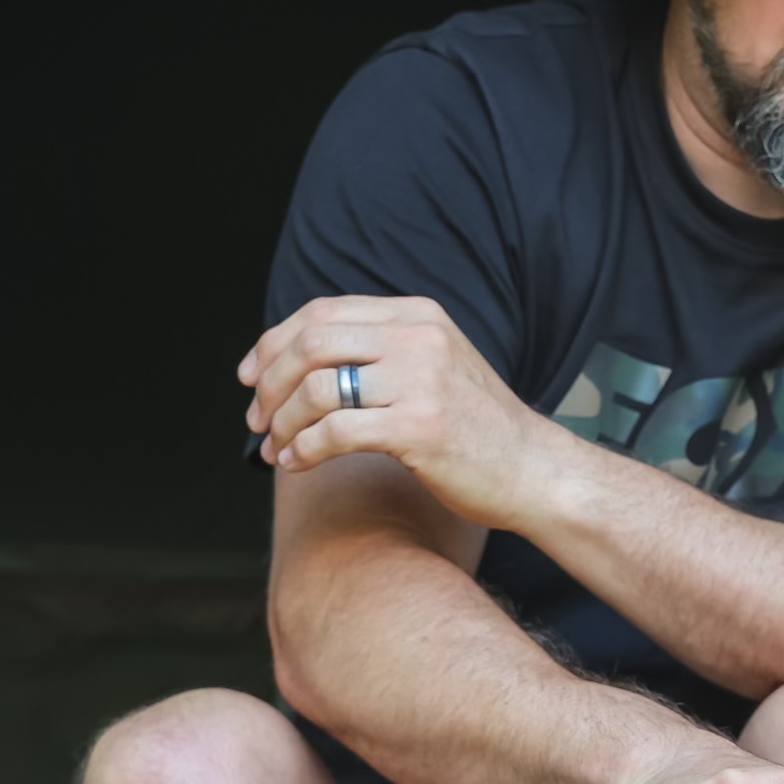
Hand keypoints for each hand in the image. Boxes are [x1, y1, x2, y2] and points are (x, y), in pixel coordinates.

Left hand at [240, 296, 554, 528]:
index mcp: (417, 316)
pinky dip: (304, 450)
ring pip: (317, 388)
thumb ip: (383, 352)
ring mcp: (420, 381)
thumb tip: (303, 362)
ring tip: (276, 449)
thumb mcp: (436, 366)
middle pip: (311, 344)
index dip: (273, 342)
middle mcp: (417, 338)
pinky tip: (297, 465)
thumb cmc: (478, 429)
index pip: (323, 313)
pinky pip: (335, 432)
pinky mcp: (418, 428)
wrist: (533, 470)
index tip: (250, 377)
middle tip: (256, 420)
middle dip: (270, 385)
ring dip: (283, 423)